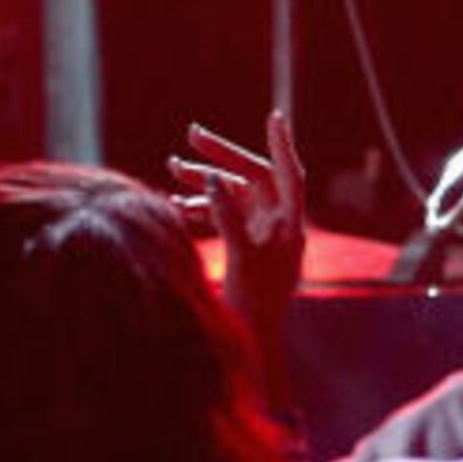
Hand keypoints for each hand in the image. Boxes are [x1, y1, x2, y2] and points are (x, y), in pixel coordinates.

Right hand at [170, 110, 307, 376]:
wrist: (247, 344)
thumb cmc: (252, 305)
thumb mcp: (240, 258)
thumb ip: (228, 216)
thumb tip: (217, 178)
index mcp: (290, 226)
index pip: (289, 175)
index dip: (281, 145)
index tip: (274, 117)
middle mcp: (279, 225)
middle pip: (254, 177)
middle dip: (223, 156)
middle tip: (191, 134)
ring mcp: (262, 234)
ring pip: (234, 194)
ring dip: (204, 181)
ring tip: (172, 168)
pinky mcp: (245, 246)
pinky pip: (224, 215)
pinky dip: (203, 206)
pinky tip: (177, 206)